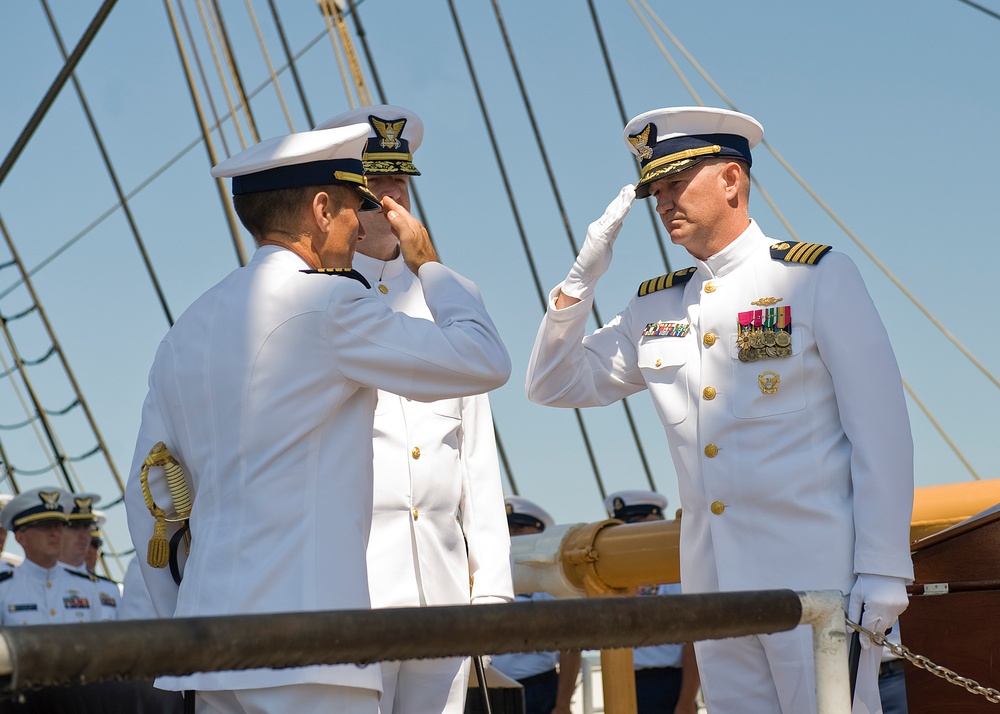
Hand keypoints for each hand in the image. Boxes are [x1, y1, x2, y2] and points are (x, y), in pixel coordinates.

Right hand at [383, 196, 438, 273]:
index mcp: (413, 224)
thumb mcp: (406, 238)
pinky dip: (398, 226)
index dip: (391, 204)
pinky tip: (395, 228)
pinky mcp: (415, 241)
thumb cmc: (417, 256)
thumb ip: (399, 224)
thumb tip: (392, 213)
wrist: (428, 268)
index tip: (384, 198)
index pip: (400, 210)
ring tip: (387, 213)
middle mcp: (415, 227)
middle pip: (402, 214)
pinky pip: (404, 229)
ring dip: (395, 216)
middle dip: (392, 208)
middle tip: (384, 203)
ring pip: (403, 221)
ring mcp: (416, 234)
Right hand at [561, 184, 634, 298]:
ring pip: (614, 213)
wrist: (585, 272)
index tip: (626, 193)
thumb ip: (613, 233)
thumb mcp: (608, 244)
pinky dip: (621, 213)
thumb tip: (621, 223)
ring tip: (630, 191)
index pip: (612, 213)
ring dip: (623, 201)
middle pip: (612, 209)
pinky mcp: (602, 235)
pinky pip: (614, 222)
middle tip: (629, 186)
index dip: (619, 202)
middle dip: (621, 197)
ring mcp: (599, 229)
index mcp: (600, 228)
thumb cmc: (596, 262)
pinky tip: (627, 205)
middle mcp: (598, 225)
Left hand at [848, 573, 907, 649]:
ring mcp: (897, 608)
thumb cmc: (868, 581)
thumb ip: (854, 613)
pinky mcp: (903, 606)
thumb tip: (850, 629)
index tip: (863, 646)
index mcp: (874, 607)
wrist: (885, 568)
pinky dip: (888, 615)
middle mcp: (888, 609)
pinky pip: (895, 616)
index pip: (868, 628)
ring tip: (874, 612)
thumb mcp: (856, 595)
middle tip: (867, 635)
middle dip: (873, 633)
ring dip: (881, 623)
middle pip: (879, 629)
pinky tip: (883, 605)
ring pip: (888, 624)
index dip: (865, 639)